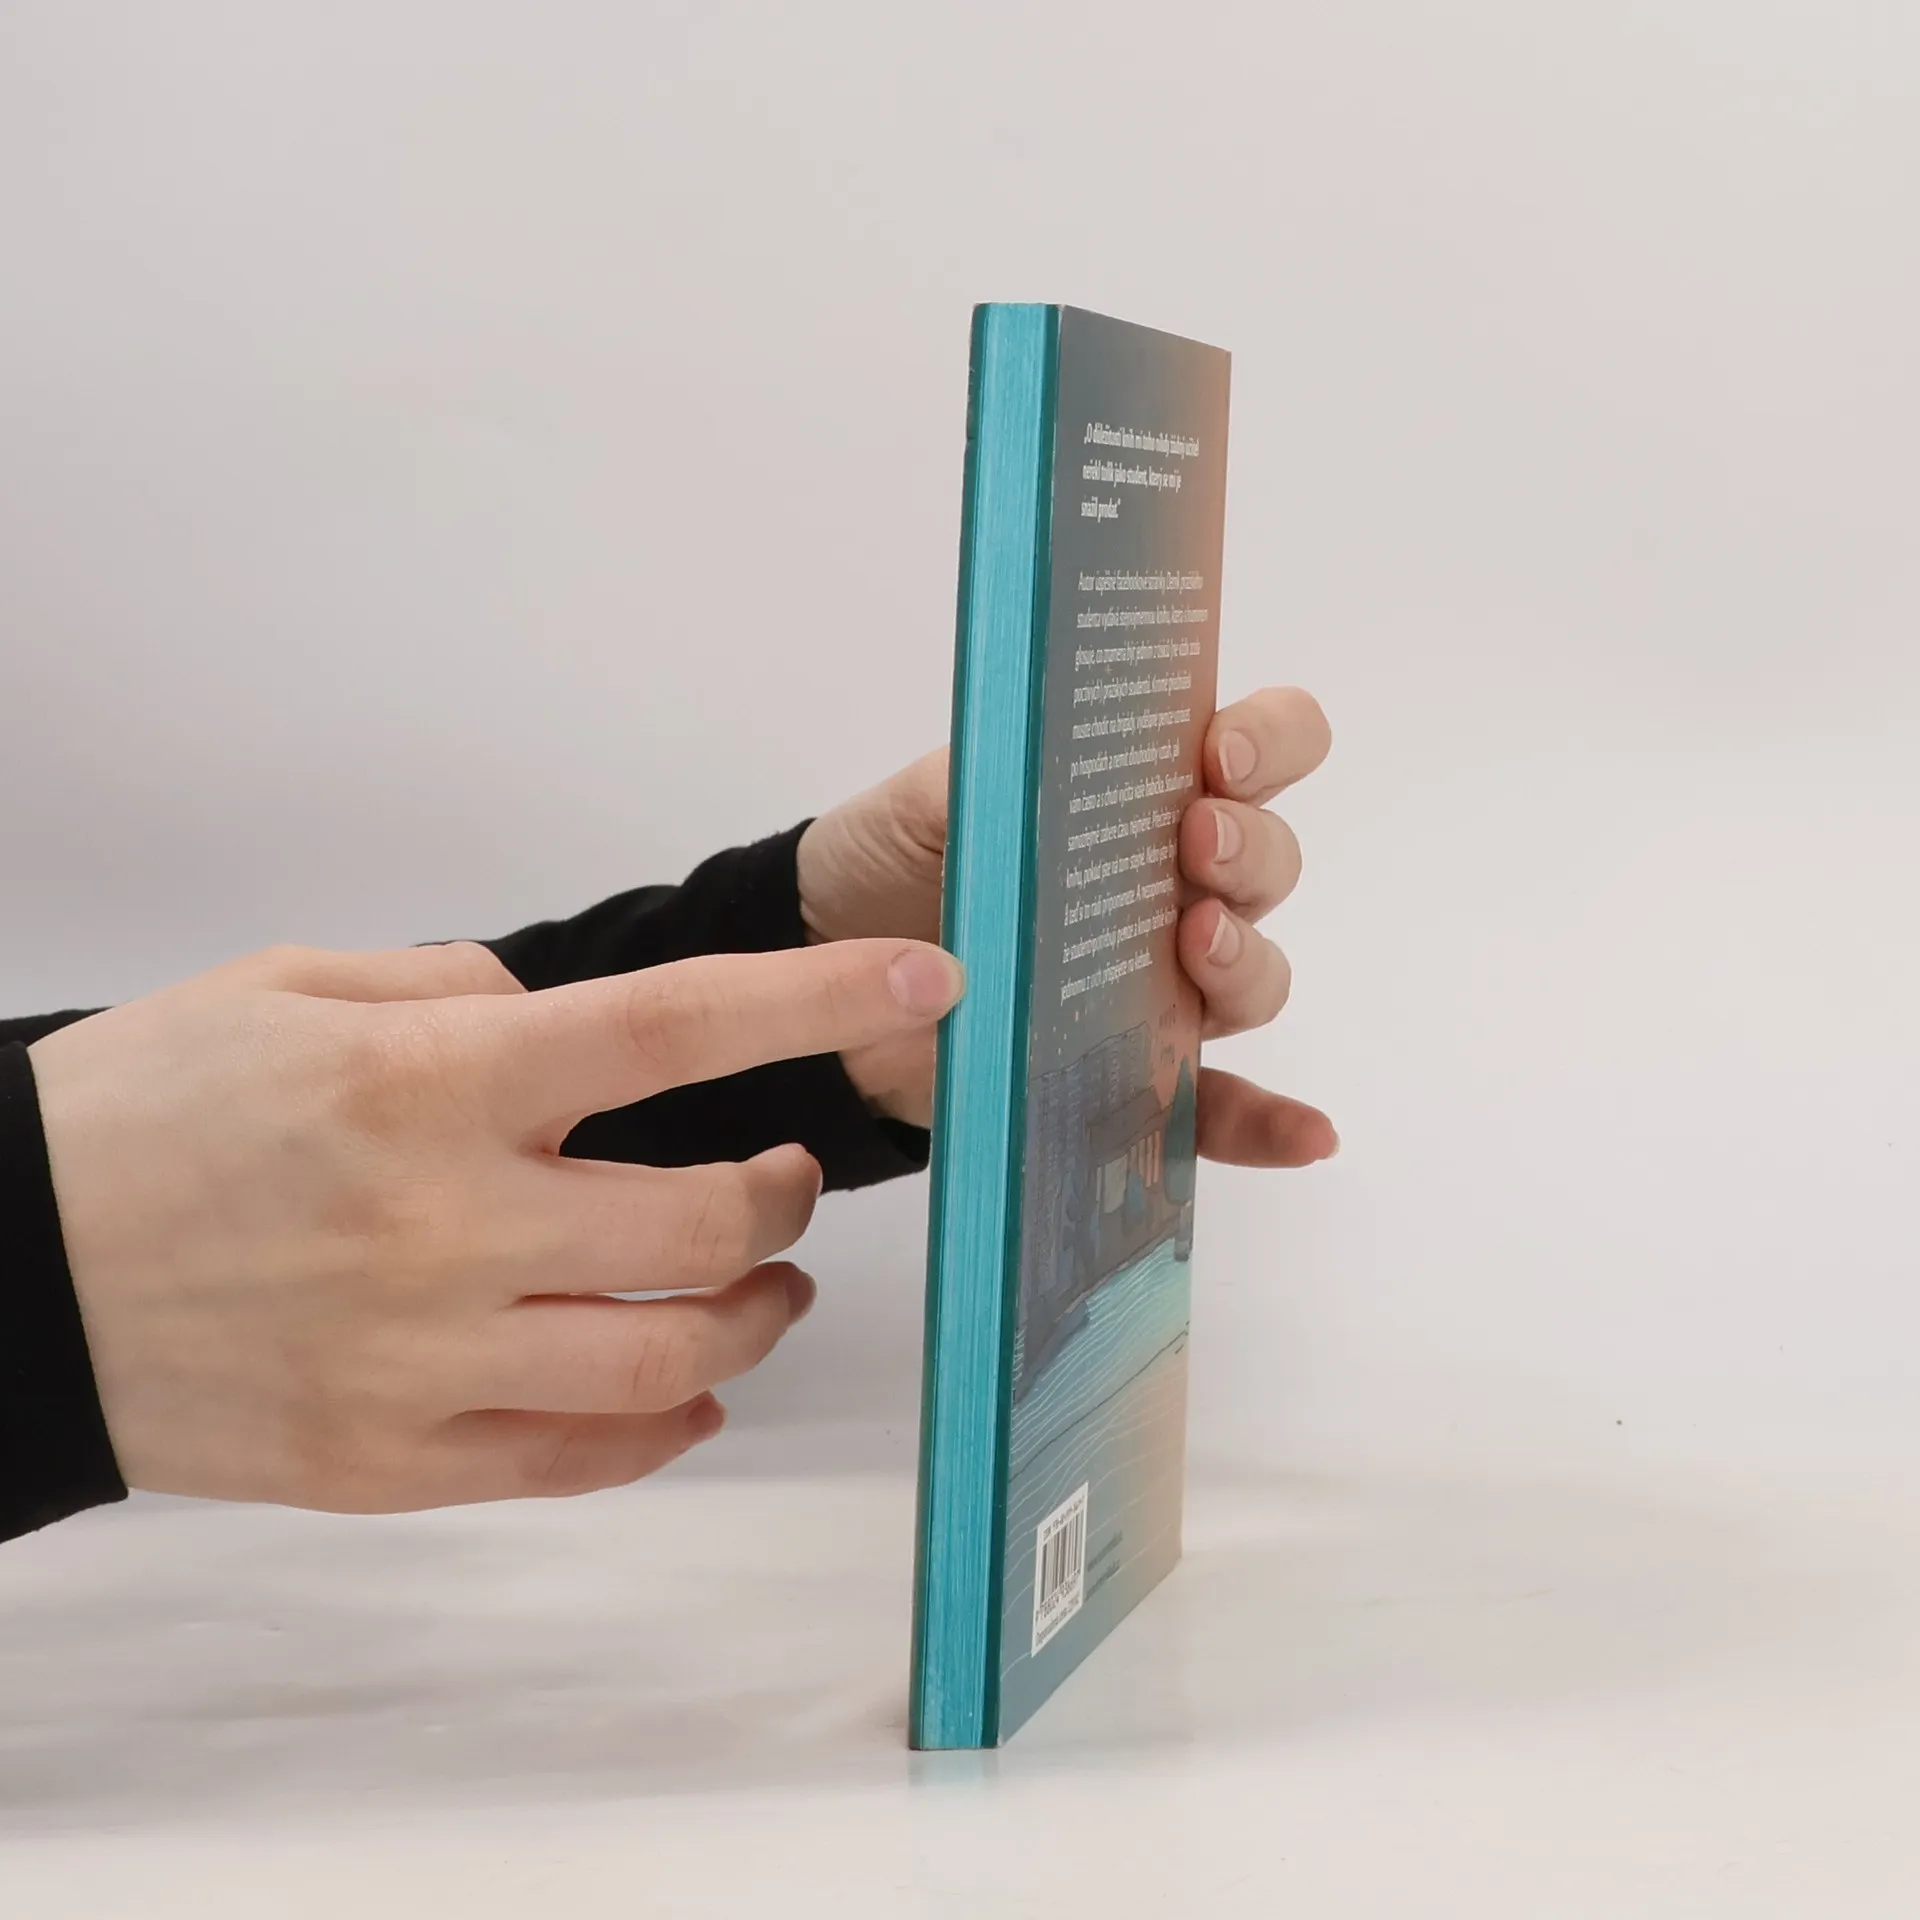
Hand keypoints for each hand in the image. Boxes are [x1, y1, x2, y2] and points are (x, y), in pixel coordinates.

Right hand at [29, 936, 963, 1510]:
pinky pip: (581, 1459)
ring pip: (672, 1357)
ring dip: (753, 1312)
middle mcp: (449, 1225)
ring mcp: (427, 1359)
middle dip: (781, 1190)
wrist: (0, 1270)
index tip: (922, 981)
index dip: (817, 1002)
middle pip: (708, 1220)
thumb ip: (451, 990)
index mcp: (430, 1084)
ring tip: (761, 1280)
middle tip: (781, 1173)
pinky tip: (686, 1386)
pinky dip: (664, 1424)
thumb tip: (560, 1017)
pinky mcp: (393, 1462)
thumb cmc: (146, 1109)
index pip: (674, 1028)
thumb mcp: (292, 991)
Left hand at [796, 686, 1335, 1164]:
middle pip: (1269, 863)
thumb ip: (1000, 770)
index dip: (1267, 742)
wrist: (834, 955)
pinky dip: (1272, 1126)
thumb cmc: (905, 855)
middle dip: (1248, 848)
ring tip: (1197, 946)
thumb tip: (1046, 761)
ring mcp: (1163, 985)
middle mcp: (1180, 887)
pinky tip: (1309, 1136)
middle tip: (1193, 839)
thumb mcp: (940, 792)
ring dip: (1247, 958)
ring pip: (1255, 976)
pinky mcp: (1131, 1075)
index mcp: (1151, 795)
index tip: (1216, 754)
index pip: (1262, 749)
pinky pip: (1219, 1108)